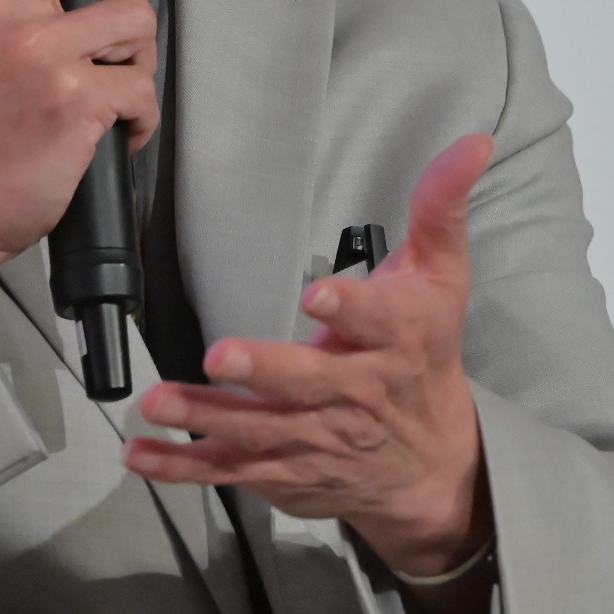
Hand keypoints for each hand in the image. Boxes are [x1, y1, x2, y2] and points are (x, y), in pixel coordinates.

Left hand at [125, 134, 492, 575]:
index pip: (375, 321)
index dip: (348, 309)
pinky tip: (142, 454)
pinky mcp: (289, 471)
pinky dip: (184, 465)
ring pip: (260, 431)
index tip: (318, 295)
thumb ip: (441, 207)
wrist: (433, 462)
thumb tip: (471, 143)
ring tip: (158, 403)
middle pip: (308, 383)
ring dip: (206, 418)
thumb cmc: (426, 355)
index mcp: (397, 339)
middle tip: (219, 354)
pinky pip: (232, 470)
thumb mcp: (442, 276)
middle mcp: (356, 393)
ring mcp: (319, 438)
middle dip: (264, 370)